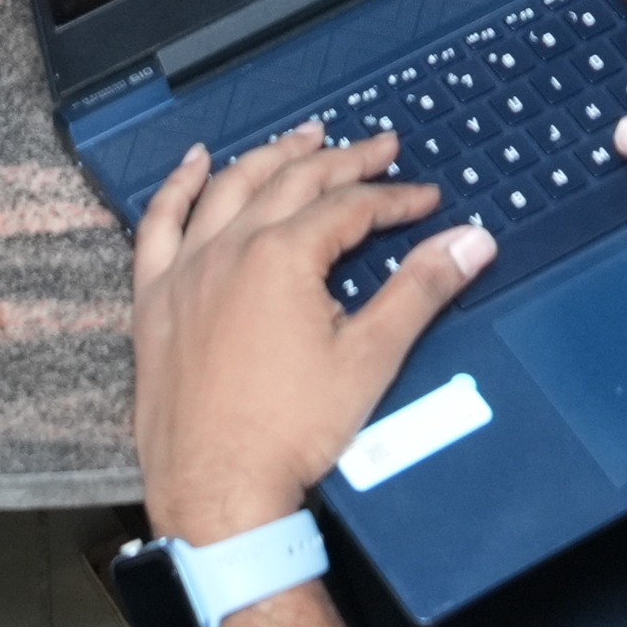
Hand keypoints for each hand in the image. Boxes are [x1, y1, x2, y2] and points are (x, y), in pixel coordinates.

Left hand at [124, 127, 486, 544]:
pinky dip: (178, 185)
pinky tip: (195, 162)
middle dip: (343, 160)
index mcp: (283, 256)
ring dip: (271, 156)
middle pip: (292, 182)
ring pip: (229, 188)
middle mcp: (229, 247)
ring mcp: (185, 270)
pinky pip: (159, 223)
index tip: (428, 200)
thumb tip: (472, 239)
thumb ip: (420, 290)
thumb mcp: (370, 359)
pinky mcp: (153, 299)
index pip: (349, 206)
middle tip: (381, 148)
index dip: (395, 197)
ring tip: (306, 135)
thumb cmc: (294, 431)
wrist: (218, 490)